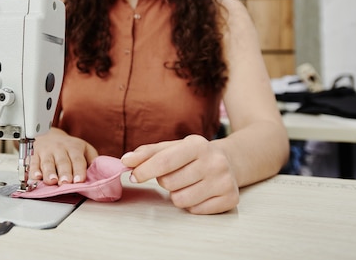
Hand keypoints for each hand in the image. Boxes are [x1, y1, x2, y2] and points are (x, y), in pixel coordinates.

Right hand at [30, 128, 98, 185]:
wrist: (50, 135)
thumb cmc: (70, 147)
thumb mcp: (85, 149)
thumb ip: (92, 161)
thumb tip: (99, 174)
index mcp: (74, 147)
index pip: (77, 160)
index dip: (79, 170)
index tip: (80, 180)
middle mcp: (60, 149)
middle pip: (62, 162)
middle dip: (64, 172)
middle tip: (66, 182)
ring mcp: (46, 152)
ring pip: (47, 162)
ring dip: (49, 172)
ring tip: (51, 181)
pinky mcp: (34, 156)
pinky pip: (33, 163)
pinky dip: (34, 170)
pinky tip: (36, 176)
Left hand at [121, 135, 238, 213]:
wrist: (229, 162)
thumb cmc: (192, 155)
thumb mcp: (171, 148)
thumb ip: (146, 153)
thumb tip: (125, 161)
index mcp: (197, 144)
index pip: (164, 161)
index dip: (145, 171)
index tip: (133, 176)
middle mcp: (214, 162)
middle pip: (169, 183)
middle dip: (165, 182)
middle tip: (174, 175)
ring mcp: (224, 181)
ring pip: (180, 200)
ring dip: (177, 195)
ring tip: (187, 184)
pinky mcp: (230, 199)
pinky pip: (195, 211)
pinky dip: (191, 204)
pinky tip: (199, 192)